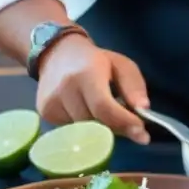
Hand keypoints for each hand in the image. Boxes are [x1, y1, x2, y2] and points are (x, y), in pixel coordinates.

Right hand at [35, 34, 150, 143]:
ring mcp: (51, 102)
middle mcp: (64, 89)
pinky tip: (85, 111)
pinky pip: (71, 130)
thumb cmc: (95, 60)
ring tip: (105, 115)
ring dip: (100, 129)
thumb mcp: (121, 65)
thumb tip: (143, 110)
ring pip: (83, 131)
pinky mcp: (45, 112)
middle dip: (116, 129)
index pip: (103, 107)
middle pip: (94, 123)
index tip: (142, 135)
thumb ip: (134, 86)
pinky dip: (84, 128)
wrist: (57, 53)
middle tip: (129, 127)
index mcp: (86, 74)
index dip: (124, 123)